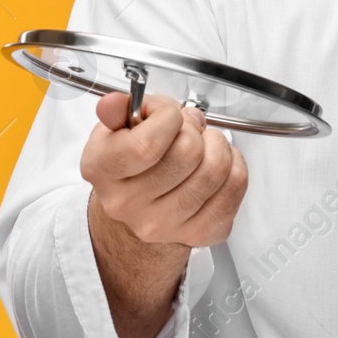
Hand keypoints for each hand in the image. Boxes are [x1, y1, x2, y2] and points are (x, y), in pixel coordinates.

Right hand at [81, 92, 248, 248]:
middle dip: (195, 129)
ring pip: (216, 170)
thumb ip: (118, 110)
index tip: (168, 114)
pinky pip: (235, 187)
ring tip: (205, 144)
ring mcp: (163, 224)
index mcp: (102, 170)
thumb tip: (114, 103)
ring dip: (217, 145)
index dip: (168, 117)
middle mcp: (127, 204)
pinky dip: (235, 164)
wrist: (138, 206)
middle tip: (189, 129)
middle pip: (188, 153)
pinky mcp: (198, 234)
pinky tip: (219, 162)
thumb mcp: (117, 127)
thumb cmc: (133, 160)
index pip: (147, 144)